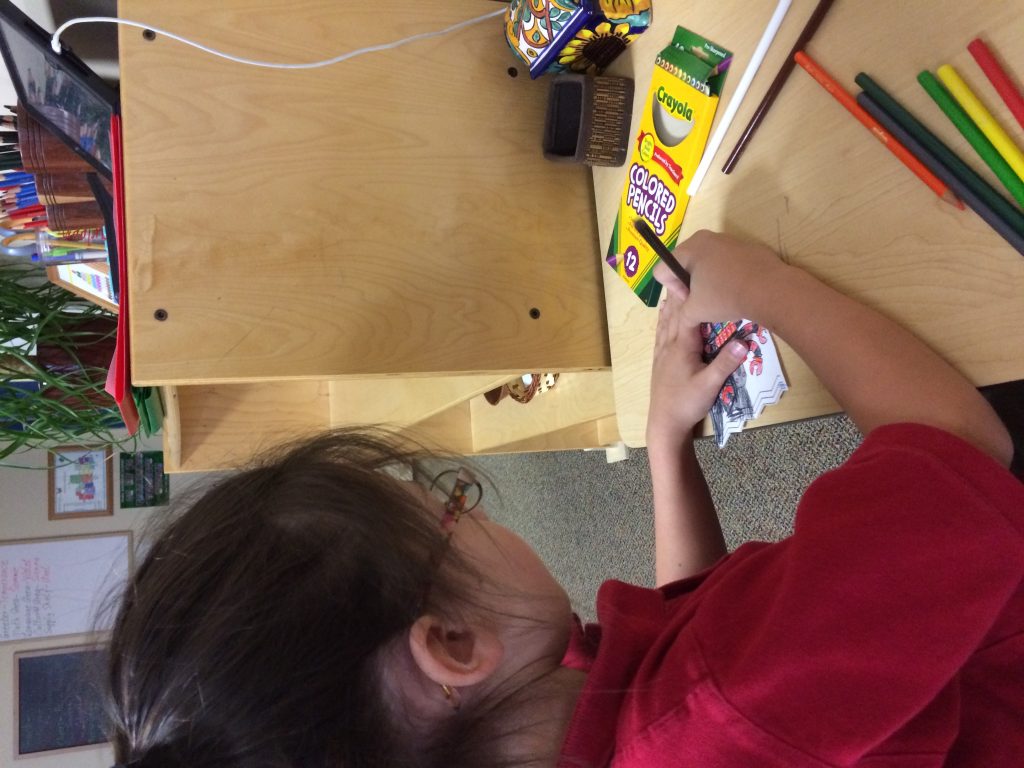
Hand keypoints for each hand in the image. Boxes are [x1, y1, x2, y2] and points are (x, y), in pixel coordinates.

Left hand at [647, 290, 748, 446]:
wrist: (664, 424)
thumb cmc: (686, 404)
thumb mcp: (710, 385)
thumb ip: (726, 363)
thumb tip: (745, 341)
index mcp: (682, 346)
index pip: (689, 314)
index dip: (695, 295)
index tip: (702, 275)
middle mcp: (669, 345)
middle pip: (676, 313)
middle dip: (682, 293)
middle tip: (688, 270)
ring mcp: (662, 353)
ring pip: (666, 321)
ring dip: (671, 303)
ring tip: (675, 284)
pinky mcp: (659, 361)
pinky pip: (661, 333)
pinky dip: (663, 319)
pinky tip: (664, 314)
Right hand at [652, 229, 786, 322]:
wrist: (770, 289)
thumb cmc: (725, 296)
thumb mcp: (696, 311)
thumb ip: (682, 314)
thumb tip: (683, 319)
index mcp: (688, 248)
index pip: (663, 270)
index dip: (673, 290)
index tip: (690, 300)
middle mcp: (705, 238)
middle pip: (684, 263)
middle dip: (690, 283)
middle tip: (703, 300)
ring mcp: (728, 240)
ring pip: (707, 262)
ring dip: (708, 280)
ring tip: (722, 296)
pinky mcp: (747, 247)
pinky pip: (728, 262)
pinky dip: (727, 276)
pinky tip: (738, 289)